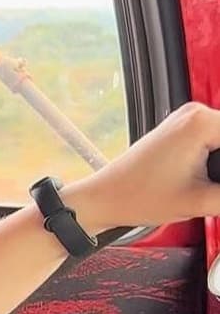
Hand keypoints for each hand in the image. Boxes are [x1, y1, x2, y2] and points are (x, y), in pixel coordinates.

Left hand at [62, 101, 219, 232]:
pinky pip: (219, 140)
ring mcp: (190, 119)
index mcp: (202, 121)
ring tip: (214, 190)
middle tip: (217, 191)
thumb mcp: (205, 201)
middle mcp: (197, 112)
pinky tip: (214, 183)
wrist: (105, 197)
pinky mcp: (186, 130)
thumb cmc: (140, 197)